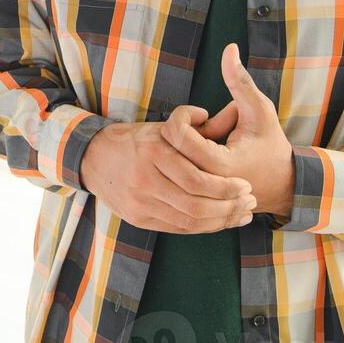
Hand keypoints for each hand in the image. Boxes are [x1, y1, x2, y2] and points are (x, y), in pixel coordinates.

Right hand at [79, 116, 255, 233]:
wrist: (94, 158)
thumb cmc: (135, 139)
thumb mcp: (163, 127)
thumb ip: (196, 127)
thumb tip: (232, 114)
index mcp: (153, 152)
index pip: (197, 179)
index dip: (225, 187)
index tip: (246, 186)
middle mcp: (144, 180)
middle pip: (195, 205)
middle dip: (228, 208)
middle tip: (249, 203)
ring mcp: (139, 202)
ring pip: (188, 222)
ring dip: (220, 221)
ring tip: (241, 215)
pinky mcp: (137, 218)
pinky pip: (176, 228)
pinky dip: (201, 227)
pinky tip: (219, 221)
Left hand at [161, 43, 295, 218]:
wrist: (282, 185)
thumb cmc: (271, 144)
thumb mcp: (260, 110)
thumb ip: (241, 81)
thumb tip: (230, 48)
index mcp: (219, 165)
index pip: (177, 134)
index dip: (182, 115)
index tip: (201, 112)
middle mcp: (204, 183)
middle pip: (166, 148)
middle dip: (179, 129)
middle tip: (199, 126)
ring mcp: (197, 193)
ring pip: (167, 163)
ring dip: (178, 145)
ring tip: (201, 142)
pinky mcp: (193, 196)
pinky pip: (172, 175)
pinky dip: (180, 158)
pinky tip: (198, 155)